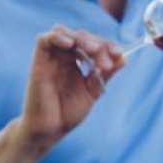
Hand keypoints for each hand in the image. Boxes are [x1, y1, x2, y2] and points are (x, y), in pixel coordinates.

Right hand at [17, 26, 124, 155]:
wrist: (49, 130)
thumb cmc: (68, 112)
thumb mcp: (93, 91)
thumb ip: (106, 74)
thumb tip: (124, 58)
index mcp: (76, 62)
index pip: (93, 43)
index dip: (107, 45)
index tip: (119, 54)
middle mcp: (63, 57)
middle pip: (81, 36)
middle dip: (98, 45)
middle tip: (106, 63)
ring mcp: (51, 58)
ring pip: (63, 32)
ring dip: (81, 38)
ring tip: (94, 50)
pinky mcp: (38, 62)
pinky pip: (43, 40)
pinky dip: (58, 37)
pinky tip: (71, 44)